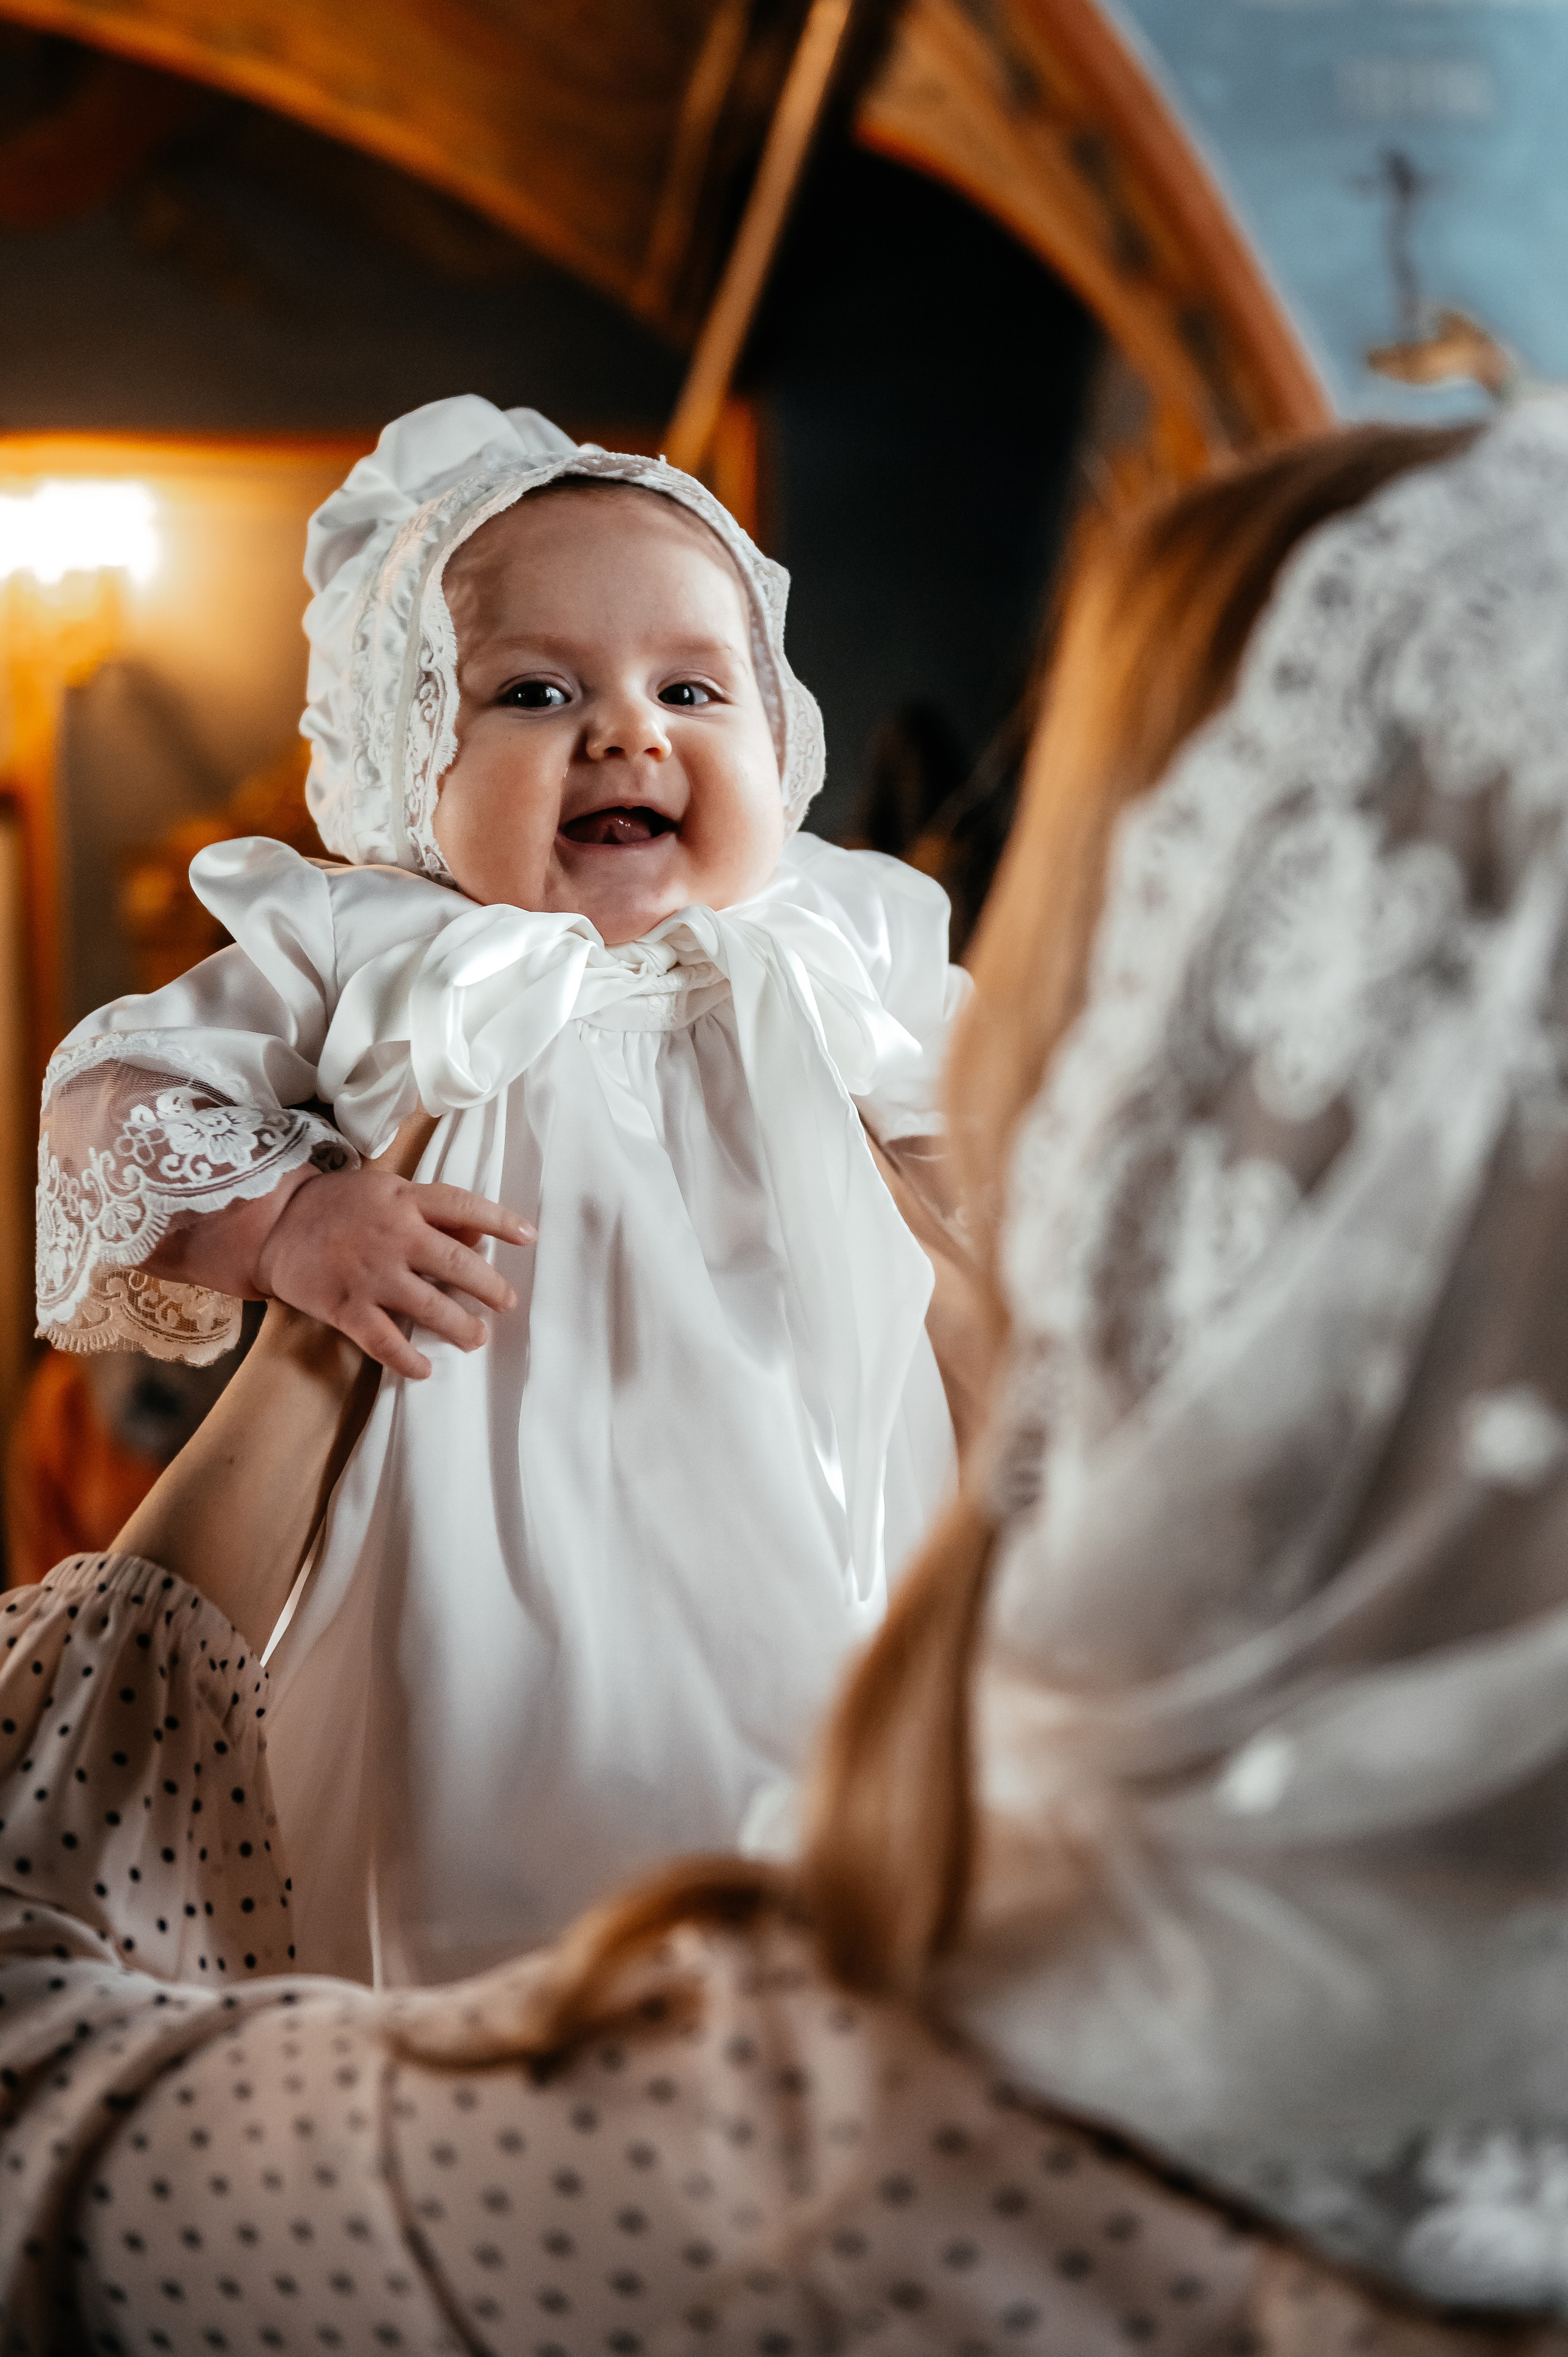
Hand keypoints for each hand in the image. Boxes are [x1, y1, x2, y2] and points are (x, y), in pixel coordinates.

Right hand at [253, 1164, 532, 1379]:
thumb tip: (478, 1238)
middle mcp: (395, 1236)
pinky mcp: (346, 1306)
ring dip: (460, 1327)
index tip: (530, 1238)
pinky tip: (425, 1370)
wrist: (272, 1222)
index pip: (465, 1207)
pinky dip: (408, 1360)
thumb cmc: (337, 1204)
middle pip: (457, 1264)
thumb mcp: (386, 1191)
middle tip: (507, 1303)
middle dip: (490, 1288)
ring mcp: (371, 1274)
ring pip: (430, 1306)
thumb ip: (429, 1211)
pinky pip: (385, 1340)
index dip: (502, 1222)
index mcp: (406, 1201)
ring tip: (476, 1338)